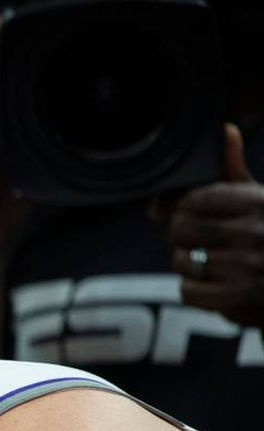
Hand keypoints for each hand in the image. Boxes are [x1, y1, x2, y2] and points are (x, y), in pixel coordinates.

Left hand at [165, 124, 263, 326]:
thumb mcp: (258, 200)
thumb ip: (233, 170)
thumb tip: (225, 129)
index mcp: (256, 201)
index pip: (193, 198)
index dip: (179, 208)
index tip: (183, 214)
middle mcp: (254, 231)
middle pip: (181, 228)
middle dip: (180, 237)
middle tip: (193, 242)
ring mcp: (248, 265)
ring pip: (182, 261)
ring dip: (187, 265)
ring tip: (208, 263)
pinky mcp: (240, 297)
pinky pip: (188, 290)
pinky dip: (193, 290)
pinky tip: (211, 284)